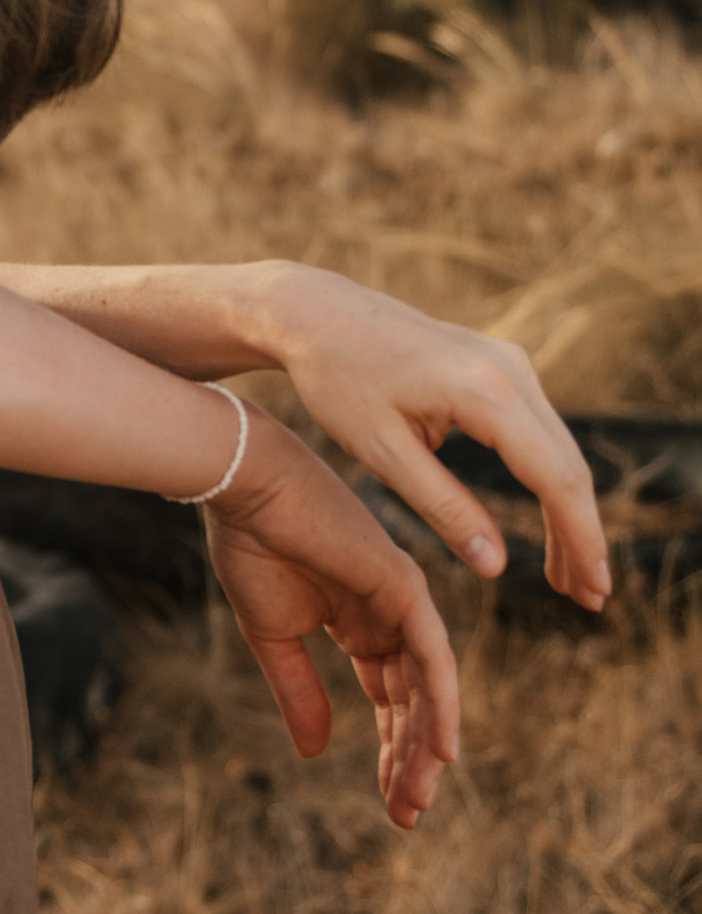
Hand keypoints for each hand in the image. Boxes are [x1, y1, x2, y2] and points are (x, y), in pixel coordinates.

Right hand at [203, 413, 463, 830]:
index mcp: (362, 623)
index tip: (392, 804)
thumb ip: (299, 691)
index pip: (390, 699)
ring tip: (419, 796)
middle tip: (408, 815)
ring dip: (428, 744)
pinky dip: (442, 701)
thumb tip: (315, 753)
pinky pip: (433, 656)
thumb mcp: (273, 637)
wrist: (242, 486)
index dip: (391, 751)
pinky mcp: (403, 587)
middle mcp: (393, 615)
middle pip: (418, 701)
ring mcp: (403, 601)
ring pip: (431, 687)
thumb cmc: (251, 547)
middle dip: (412, 759)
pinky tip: (441, 746)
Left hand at [251, 269, 608, 612]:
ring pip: (559, 450)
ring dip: (569, 513)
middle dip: (583, 535)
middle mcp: (511, 369)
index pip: (554, 477)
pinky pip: (540, 432)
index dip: (579, 539)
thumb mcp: (382, 453)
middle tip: (590, 599)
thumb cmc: (339, 381)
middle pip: (568, 466)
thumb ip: (443, 509)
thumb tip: (497, 568)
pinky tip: (550, 524)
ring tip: (569, 578)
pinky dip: (549, 481)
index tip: (593, 592)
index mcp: (484, 391)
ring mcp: (511, 362)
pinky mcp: (502, 365)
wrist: (319, 313)